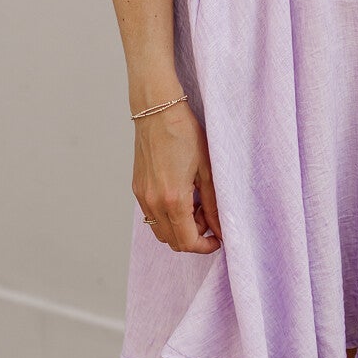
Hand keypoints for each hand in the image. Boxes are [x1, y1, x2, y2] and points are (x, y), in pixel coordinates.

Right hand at [133, 101, 221, 252]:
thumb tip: (220, 228)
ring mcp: (142, 196)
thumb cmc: (184, 134)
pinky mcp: (137, 189)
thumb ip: (213, 204)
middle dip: (193, 237)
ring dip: (179, 228)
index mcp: (173, 199)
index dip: (205, 246)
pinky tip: (182, 196)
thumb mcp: (207, 171)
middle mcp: (152, 202)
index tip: (217, 239)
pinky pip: (151, 216)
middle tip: (208, 215)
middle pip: (172, 242)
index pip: (187, 242)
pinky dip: (167, 217)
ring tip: (195, 205)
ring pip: (160, 231)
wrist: (158, 111)